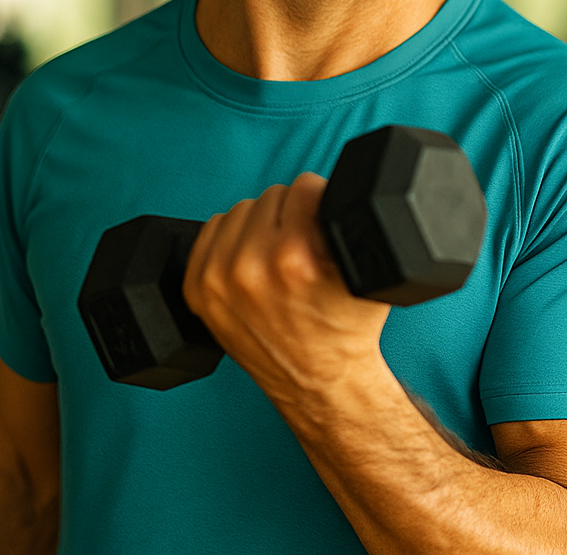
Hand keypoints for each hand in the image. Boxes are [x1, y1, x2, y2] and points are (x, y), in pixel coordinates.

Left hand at [182, 173, 390, 402]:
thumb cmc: (345, 330)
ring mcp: (219, 281)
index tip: (323, 216)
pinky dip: (231, 237)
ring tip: (280, 251)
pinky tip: (252, 257)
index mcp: (297, 257)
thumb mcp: (367, 274)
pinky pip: (212, 229)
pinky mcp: (199, 291)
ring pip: (241, 209)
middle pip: (273, 195)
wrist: (319, 381)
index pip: (305, 186)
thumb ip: (351, 226)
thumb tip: (333, 191)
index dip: (321, 199)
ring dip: (261, 223)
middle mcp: (251, 267)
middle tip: (305, 240)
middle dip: (292, 213)